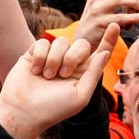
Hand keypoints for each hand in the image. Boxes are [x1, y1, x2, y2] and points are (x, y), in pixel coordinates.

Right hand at [0, 26, 121, 138]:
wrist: (23, 111)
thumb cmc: (53, 109)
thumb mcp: (80, 96)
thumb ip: (93, 73)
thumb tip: (104, 53)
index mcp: (83, 74)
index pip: (99, 53)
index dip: (108, 40)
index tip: (115, 26)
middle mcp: (69, 64)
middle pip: (82, 44)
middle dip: (74, 56)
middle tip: (62, 74)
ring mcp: (52, 57)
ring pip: (62, 41)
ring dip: (54, 59)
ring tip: (46, 76)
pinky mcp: (35, 54)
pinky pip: (43, 42)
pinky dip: (40, 55)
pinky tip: (35, 70)